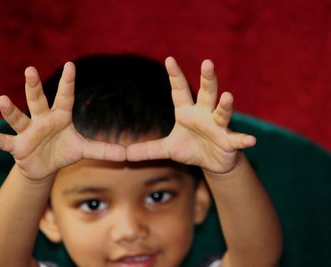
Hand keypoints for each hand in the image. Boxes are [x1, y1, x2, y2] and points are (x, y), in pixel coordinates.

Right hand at [0, 62, 125, 179]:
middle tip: (31, 70)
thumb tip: (126, 155)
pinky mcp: (17, 146)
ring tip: (1, 99)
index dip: (68, 83)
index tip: (70, 65)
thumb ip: (102, 150)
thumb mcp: (83, 150)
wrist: (44, 166)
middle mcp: (42, 120)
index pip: (65, 97)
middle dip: (34, 86)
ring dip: (10, 110)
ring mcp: (28, 132)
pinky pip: (4, 141)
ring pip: (19, 118)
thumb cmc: (63, 151)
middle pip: (38, 100)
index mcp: (60, 117)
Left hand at [127, 57, 255, 173]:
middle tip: (207, 62)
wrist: (212, 162)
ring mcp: (218, 127)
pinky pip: (236, 139)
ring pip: (222, 112)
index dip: (175, 76)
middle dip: (207, 79)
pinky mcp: (229, 142)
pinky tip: (250, 140)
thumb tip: (125, 153)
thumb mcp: (168, 149)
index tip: (169, 59)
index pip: (180, 91)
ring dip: (226, 105)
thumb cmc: (191, 149)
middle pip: (206, 93)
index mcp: (187, 112)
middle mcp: (204, 114)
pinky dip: (243, 139)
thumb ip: (148, 150)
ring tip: (228, 96)